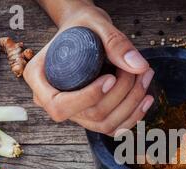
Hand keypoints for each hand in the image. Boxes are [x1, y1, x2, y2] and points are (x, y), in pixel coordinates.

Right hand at [24, 4, 154, 135]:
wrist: (85, 32)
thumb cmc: (83, 26)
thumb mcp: (95, 24)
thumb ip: (115, 43)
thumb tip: (139, 67)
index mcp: (39, 80)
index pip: (59, 106)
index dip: (88, 98)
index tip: (111, 78)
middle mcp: (53, 101)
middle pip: (90, 115)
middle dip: (122, 95)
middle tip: (140, 71)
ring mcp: (74, 113)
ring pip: (105, 124)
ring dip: (132, 105)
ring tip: (146, 77)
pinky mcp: (92, 117)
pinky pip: (113, 127)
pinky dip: (133, 116)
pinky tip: (146, 98)